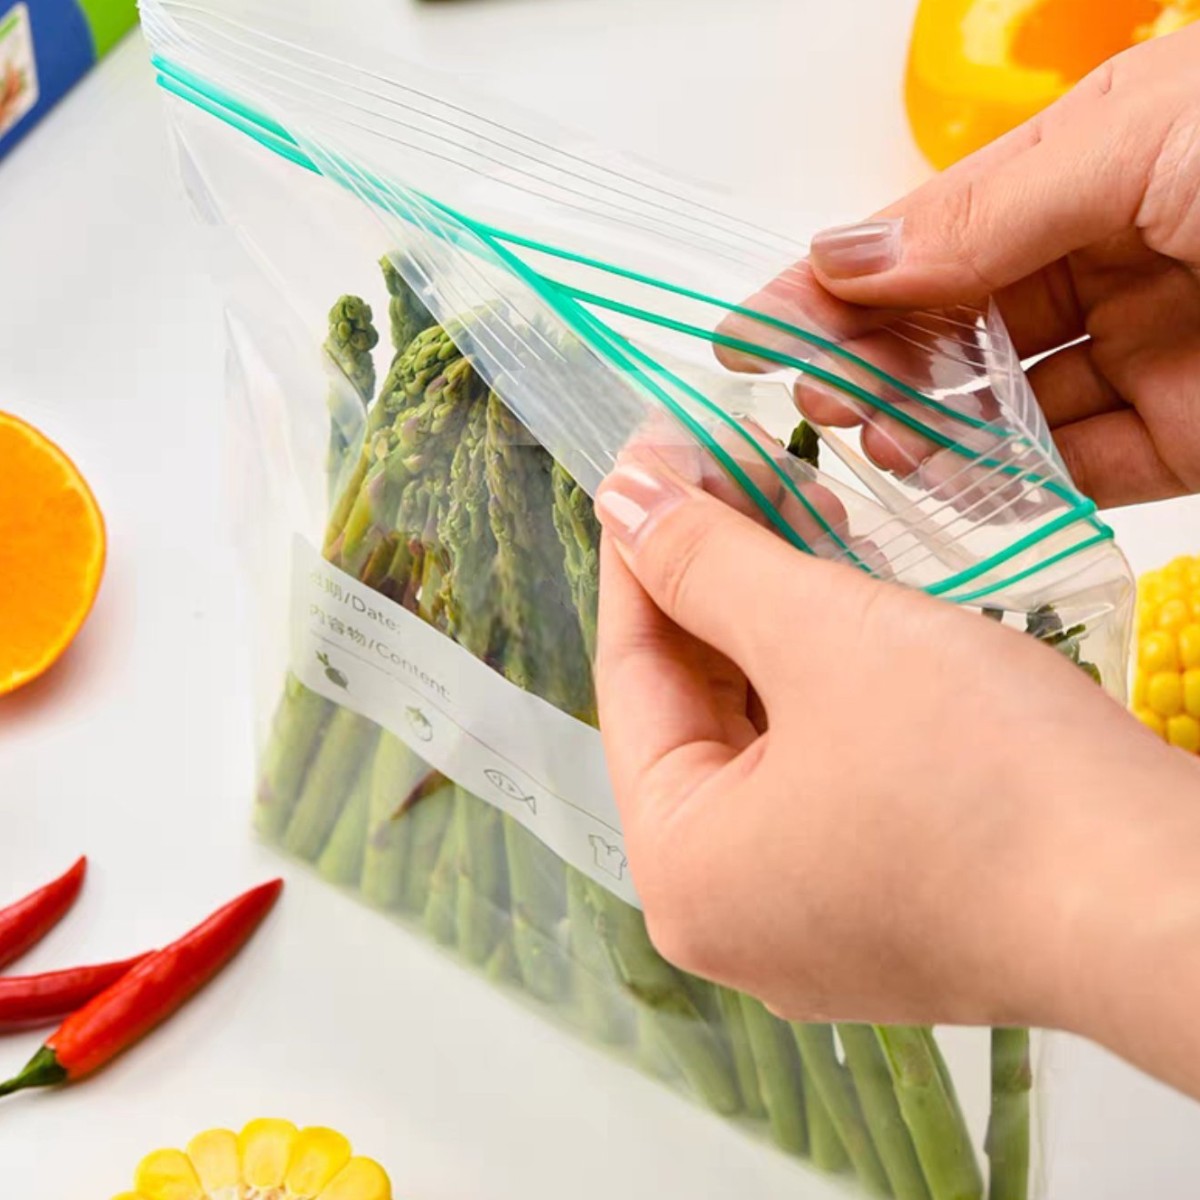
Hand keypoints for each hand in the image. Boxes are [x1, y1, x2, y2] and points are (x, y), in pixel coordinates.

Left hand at [594, 453, 1199, 1093]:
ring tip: (801, 512)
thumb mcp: (821, 635)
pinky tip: (849, 598)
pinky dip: (823, 682)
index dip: (639, 551)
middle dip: (715, 580)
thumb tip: (624, 497)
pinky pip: (818, 769)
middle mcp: (729, 912)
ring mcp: (810, 916)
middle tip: (736, 471)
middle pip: (694, 706)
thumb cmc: (987, 778)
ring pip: (761, 734)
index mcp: (683, 870)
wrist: (1168, 901)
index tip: (650, 462)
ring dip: (774, 620)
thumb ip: (705, 561)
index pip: (629, 676)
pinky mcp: (884, 900)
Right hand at [741, 24, 1199, 508]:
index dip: (835, 281)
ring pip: (1002, 401)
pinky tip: (952, 479)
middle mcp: (1113, 255)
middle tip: (816, 399)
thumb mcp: (1144, 135)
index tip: (755, 333)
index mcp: (1096, 162)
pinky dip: (1007, 479)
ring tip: (876, 437)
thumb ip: (986, 210)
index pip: (930, 235)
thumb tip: (845, 251)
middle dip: (873, 358)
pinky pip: (1073, 467)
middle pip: (954, 322)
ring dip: (928, 423)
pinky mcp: (1188, 435)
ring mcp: (1148, 350)